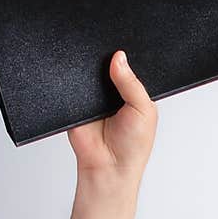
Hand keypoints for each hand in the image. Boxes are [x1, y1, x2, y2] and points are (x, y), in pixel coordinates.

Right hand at [67, 49, 157, 179]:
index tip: (123, 51)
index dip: (127, 59)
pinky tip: (84, 87)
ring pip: (90, 73)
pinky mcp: (76, 103)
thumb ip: (132, 83)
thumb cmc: (133, 147)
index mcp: (133, 92)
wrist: (108, 167)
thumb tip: (119, 57)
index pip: (129, 67)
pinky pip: (73, 85)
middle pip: (108, 66)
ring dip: (92, 73)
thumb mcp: (144, 110)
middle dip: (109, 64)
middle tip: (111, 66)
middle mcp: (114, 93)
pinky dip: (76, 83)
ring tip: (100, 82)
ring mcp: (94, 97)